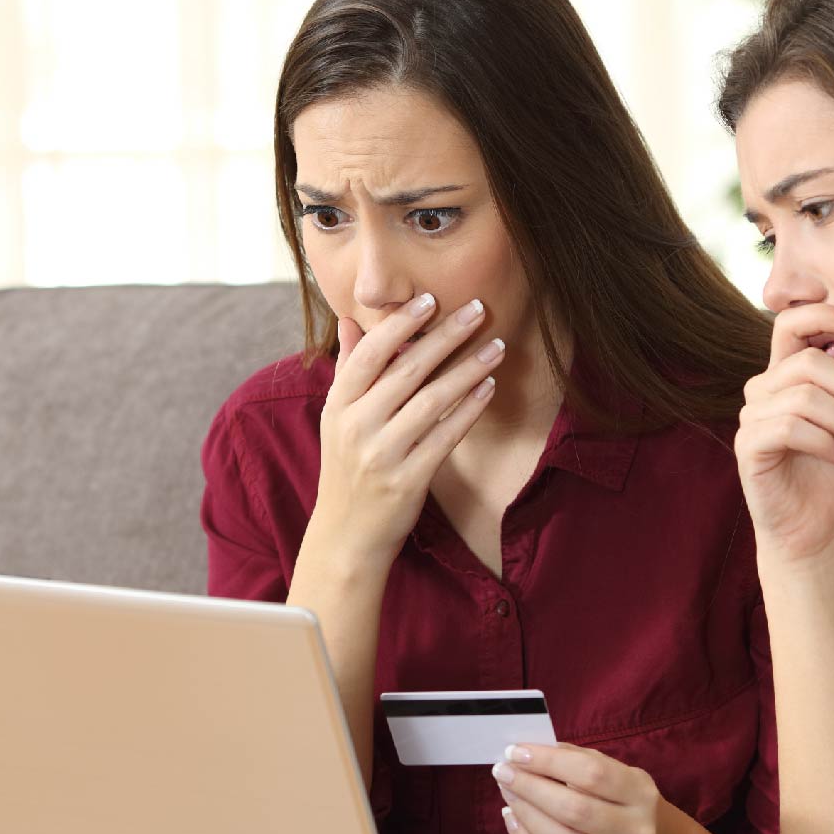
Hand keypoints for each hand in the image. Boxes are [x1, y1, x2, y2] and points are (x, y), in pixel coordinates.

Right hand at [310, 293, 505, 565]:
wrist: (347, 535)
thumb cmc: (347, 468)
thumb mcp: (336, 419)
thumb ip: (348, 369)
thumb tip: (349, 322)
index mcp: (338, 405)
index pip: (369, 354)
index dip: (400, 324)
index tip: (430, 299)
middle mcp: (356, 427)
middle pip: (406, 370)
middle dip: (445, 336)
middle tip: (478, 308)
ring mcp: (382, 455)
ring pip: (432, 401)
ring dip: (468, 369)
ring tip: (497, 346)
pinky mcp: (408, 481)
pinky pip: (445, 437)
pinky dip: (469, 409)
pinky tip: (489, 387)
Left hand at [492, 743, 676, 833]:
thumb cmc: (629, 806)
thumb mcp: (620, 776)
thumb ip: (580, 760)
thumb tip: (531, 751)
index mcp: (641, 794)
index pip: (591, 773)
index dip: (549, 761)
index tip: (516, 751)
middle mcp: (636, 831)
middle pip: (573, 809)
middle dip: (530, 788)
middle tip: (503, 772)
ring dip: (525, 815)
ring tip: (508, 795)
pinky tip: (514, 822)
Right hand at [735, 305, 833, 565]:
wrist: (817, 529)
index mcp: (786, 376)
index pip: (790, 323)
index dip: (822, 312)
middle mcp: (763, 390)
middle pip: (807, 359)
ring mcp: (752, 418)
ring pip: (804, 395)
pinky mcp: (748, 447)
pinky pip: (790, 428)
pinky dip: (827, 441)